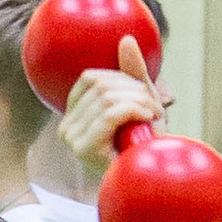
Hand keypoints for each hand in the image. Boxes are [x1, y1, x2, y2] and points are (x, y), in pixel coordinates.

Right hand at [57, 43, 166, 174]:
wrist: (152, 181)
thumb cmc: (145, 147)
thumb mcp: (140, 103)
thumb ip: (132, 74)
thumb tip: (127, 40)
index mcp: (73, 115)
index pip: (91, 77)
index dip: (122, 77)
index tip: (143, 94)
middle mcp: (66, 127)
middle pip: (101, 85)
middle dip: (136, 89)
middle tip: (155, 106)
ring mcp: (72, 139)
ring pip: (108, 97)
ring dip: (140, 100)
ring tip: (155, 114)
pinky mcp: (84, 147)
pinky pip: (112, 112)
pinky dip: (136, 109)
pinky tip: (150, 118)